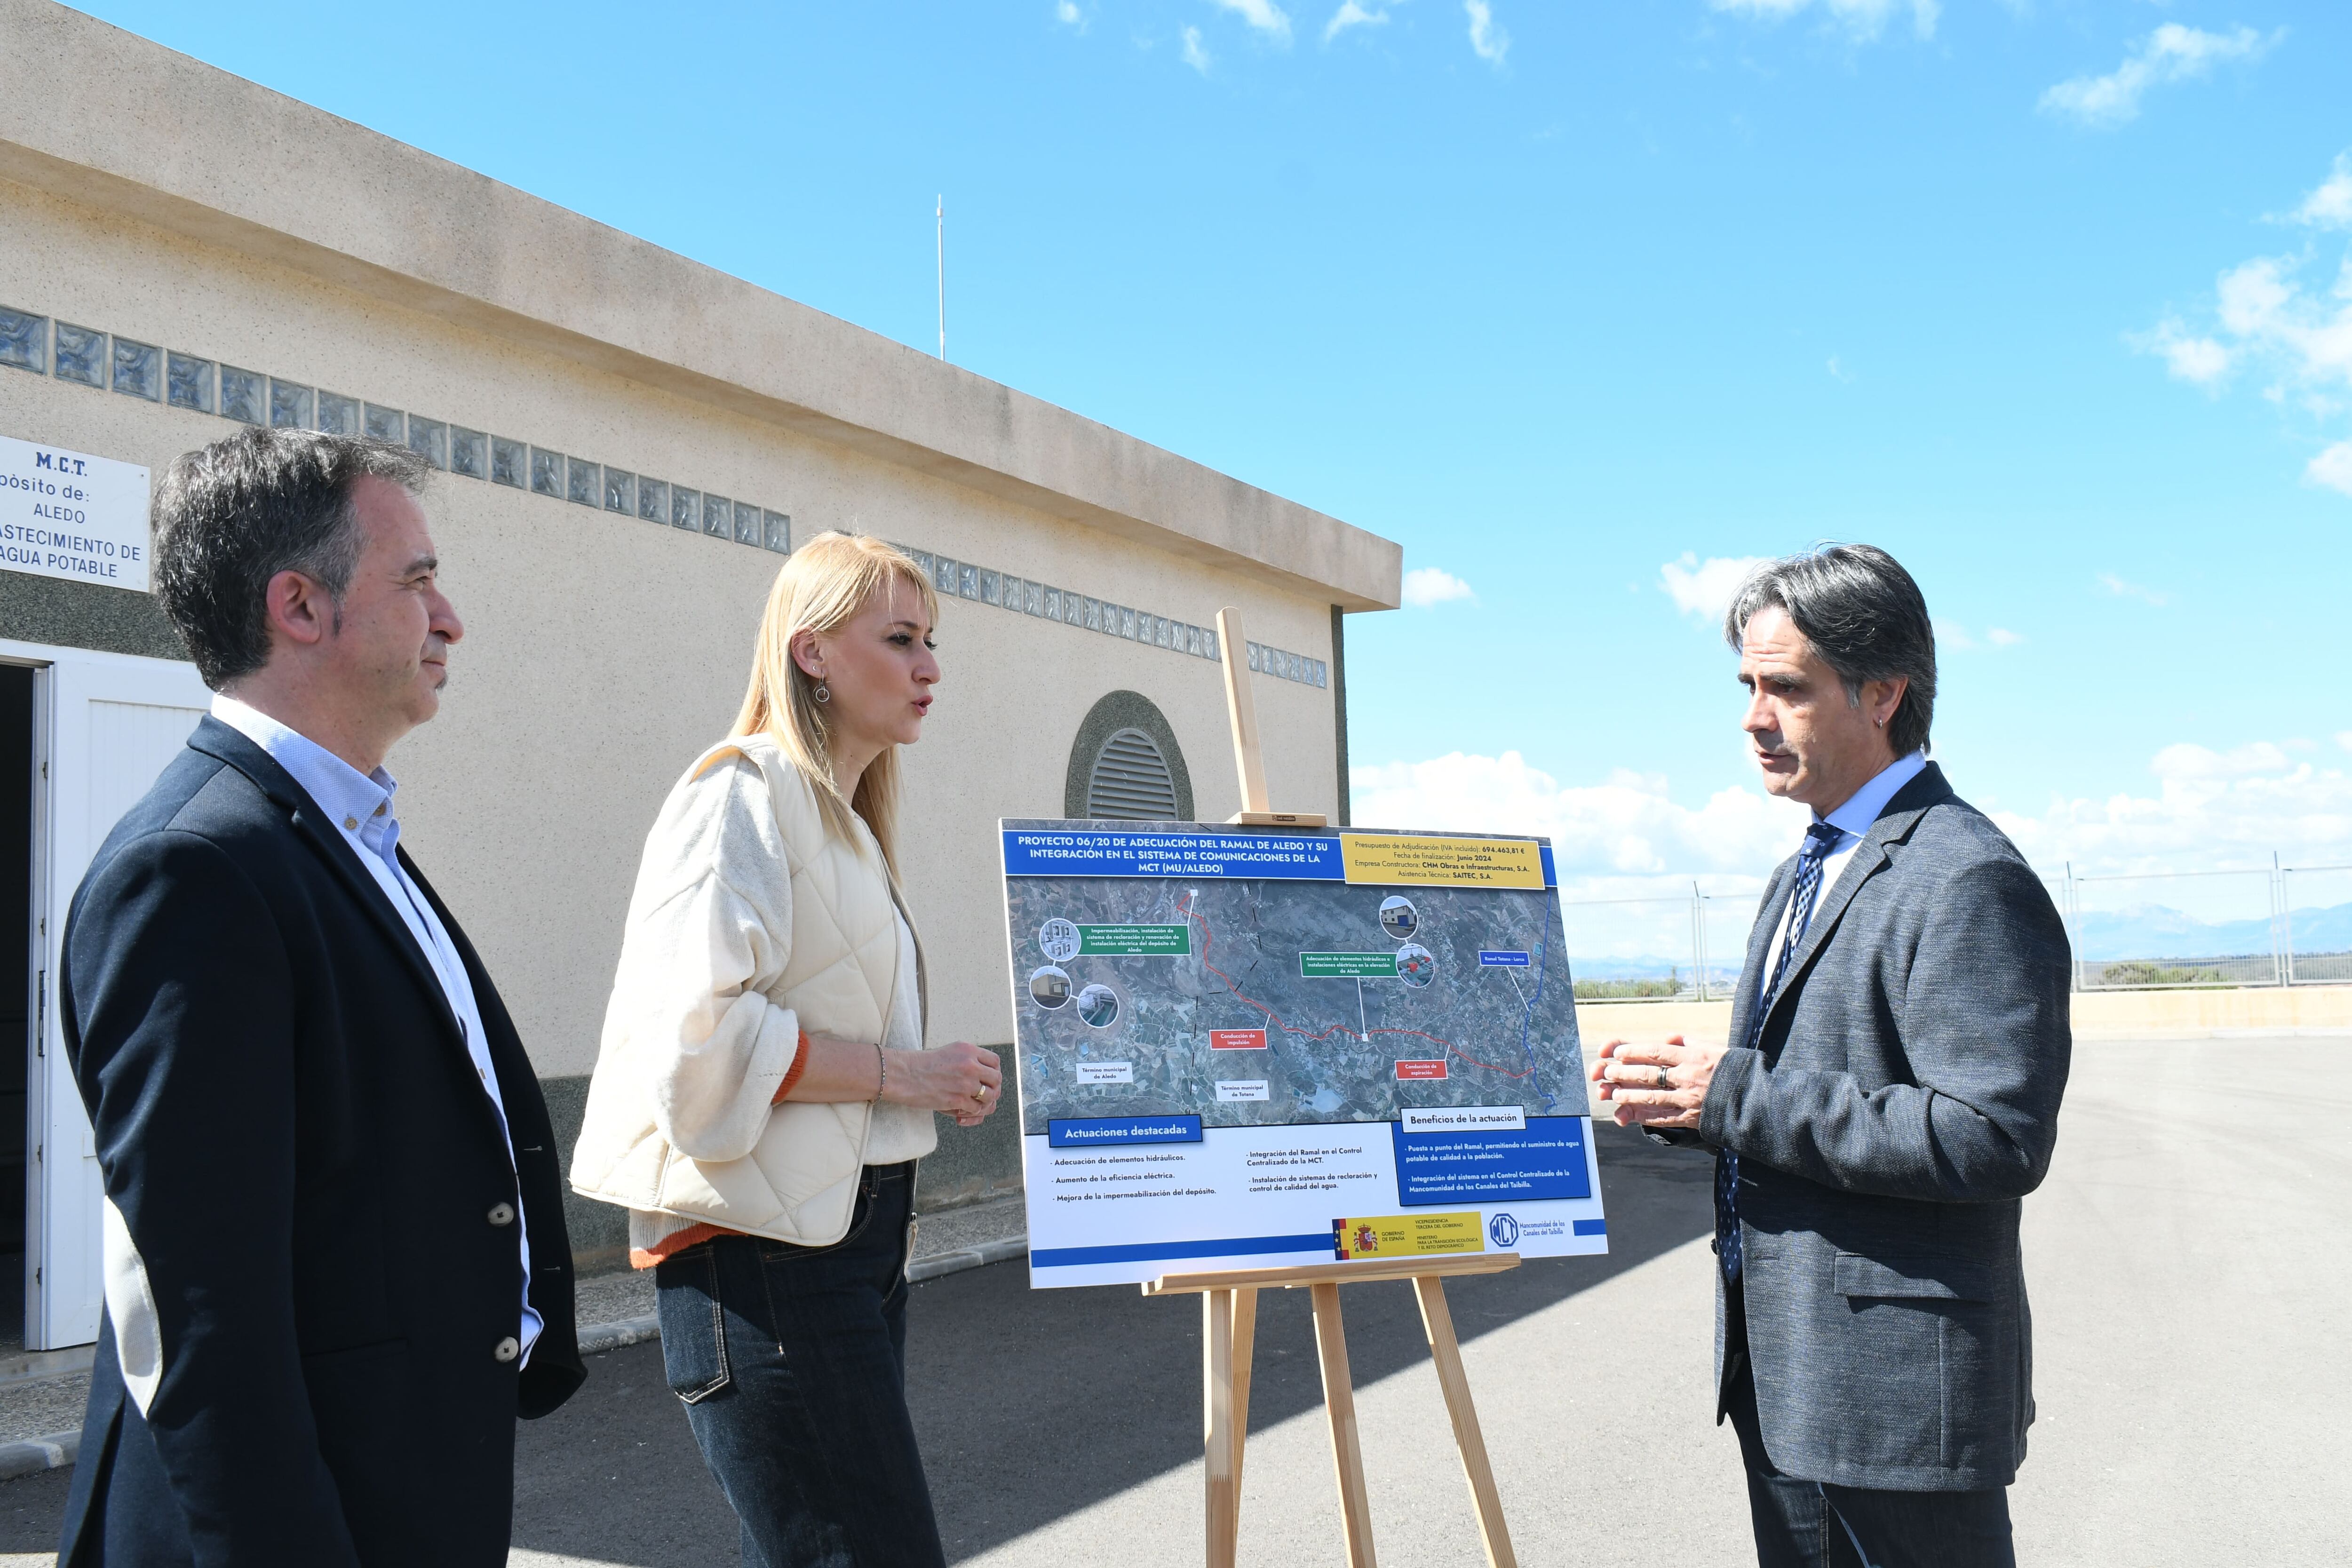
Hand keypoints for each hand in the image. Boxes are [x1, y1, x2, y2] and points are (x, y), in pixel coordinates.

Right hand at [887, 1040, 1003, 1124]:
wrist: (903, 1074)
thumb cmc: (922, 1065)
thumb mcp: (949, 1053)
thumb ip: (969, 1060)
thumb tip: (985, 1076)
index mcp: (968, 1050)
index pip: (995, 1062)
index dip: (993, 1072)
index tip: (987, 1079)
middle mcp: (970, 1064)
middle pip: (996, 1079)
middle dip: (992, 1088)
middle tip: (982, 1094)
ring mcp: (965, 1082)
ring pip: (989, 1096)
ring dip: (983, 1102)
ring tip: (972, 1103)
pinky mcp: (958, 1099)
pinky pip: (976, 1108)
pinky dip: (971, 1112)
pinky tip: (961, 1110)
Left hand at [1589, 1034, 1725, 1130]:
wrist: (1757, 1099)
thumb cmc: (1736, 1071)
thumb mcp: (1716, 1050)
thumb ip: (1692, 1044)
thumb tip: (1673, 1038)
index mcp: (1694, 1056)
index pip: (1656, 1051)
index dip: (1634, 1052)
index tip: (1618, 1052)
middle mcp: (1689, 1076)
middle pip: (1649, 1073)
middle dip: (1624, 1072)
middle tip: (1608, 1071)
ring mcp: (1689, 1098)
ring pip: (1651, 1096)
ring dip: (1630, 1095)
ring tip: (1615, 1094)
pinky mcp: (1692, 1118)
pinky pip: (1664, 1118)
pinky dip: (1645, 1116)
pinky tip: (1632, 1114)